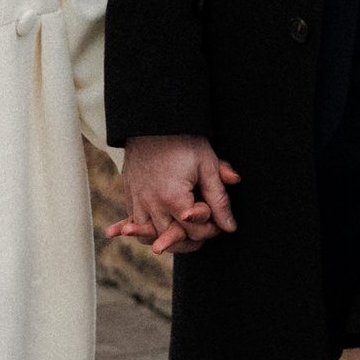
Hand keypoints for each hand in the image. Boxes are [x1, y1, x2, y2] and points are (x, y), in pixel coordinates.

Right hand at [106, 134, 241, 255]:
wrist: (154, 120)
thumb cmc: (184, 141)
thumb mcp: (208, 167)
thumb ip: (219, 200)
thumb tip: (230, 227)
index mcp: (174, 198)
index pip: (195, 231)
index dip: (211, 229)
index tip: (218, 220)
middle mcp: (152, 204)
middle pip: (171, 240)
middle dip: (190, 239)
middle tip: (204, 229)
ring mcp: (137, 199)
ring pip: (148, 236)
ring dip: (165, 237)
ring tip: (181, 232)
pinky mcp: (130, 193)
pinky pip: (135, 221)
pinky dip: (144, 228)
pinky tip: (155, 224)